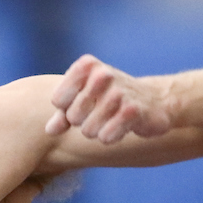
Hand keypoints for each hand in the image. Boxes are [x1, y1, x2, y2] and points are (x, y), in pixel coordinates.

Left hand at [45, 54, 172, 144]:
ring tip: (111, 119)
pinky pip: (105, 137)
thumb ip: (62, 114)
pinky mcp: (132, 111)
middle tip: (100, 112)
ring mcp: (119, 92)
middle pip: (72, 117)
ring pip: (88, 130)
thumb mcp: (83, 100)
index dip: (67, 109)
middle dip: (83, 122)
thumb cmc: (109, 99)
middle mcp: (102, 74)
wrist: (153, 101)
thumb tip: (49, 130)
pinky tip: (122, 126)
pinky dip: (110, 137)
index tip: (83, 103)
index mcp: (86, 65)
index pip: (58, 100)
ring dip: (97, 131)